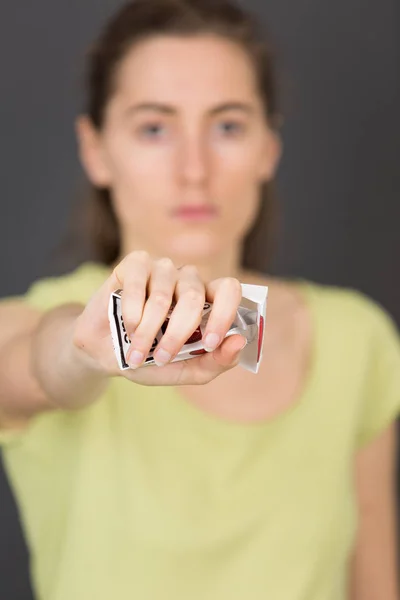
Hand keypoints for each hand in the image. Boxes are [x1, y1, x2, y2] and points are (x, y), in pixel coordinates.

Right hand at [72, 251, 246, 385]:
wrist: (105, 353)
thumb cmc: (151, 358)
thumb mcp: (185, 370)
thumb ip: (215, 362)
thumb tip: (239, 342)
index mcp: (207, 300)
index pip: (229, 290)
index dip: (223, 313)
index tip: (210, 343)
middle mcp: (188, 280)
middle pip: (194, 297)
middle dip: (177, 334)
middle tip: (162, 358)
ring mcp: (163, 268)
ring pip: (163, 297)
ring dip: (147, 332)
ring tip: (136, 353)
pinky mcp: (136, 263)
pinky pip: (138, 286)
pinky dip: (132, 315)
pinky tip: (126, 328)